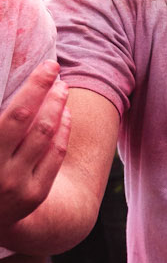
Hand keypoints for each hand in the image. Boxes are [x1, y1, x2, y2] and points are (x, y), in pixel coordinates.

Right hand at [0, 63, 69, 236]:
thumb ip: (0, 119)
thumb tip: (10, 86)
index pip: (16, 114)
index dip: (35, 87)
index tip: (47, 67)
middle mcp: (1, 170)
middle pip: (35, 123)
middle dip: (48, 92)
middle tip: (55, 71)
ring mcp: (18, 185)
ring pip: (47, 138)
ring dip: (58, 108)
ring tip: (60, 90)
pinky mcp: (33, 195)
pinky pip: (55, 156)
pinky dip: (63, 131)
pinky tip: (64, 114)